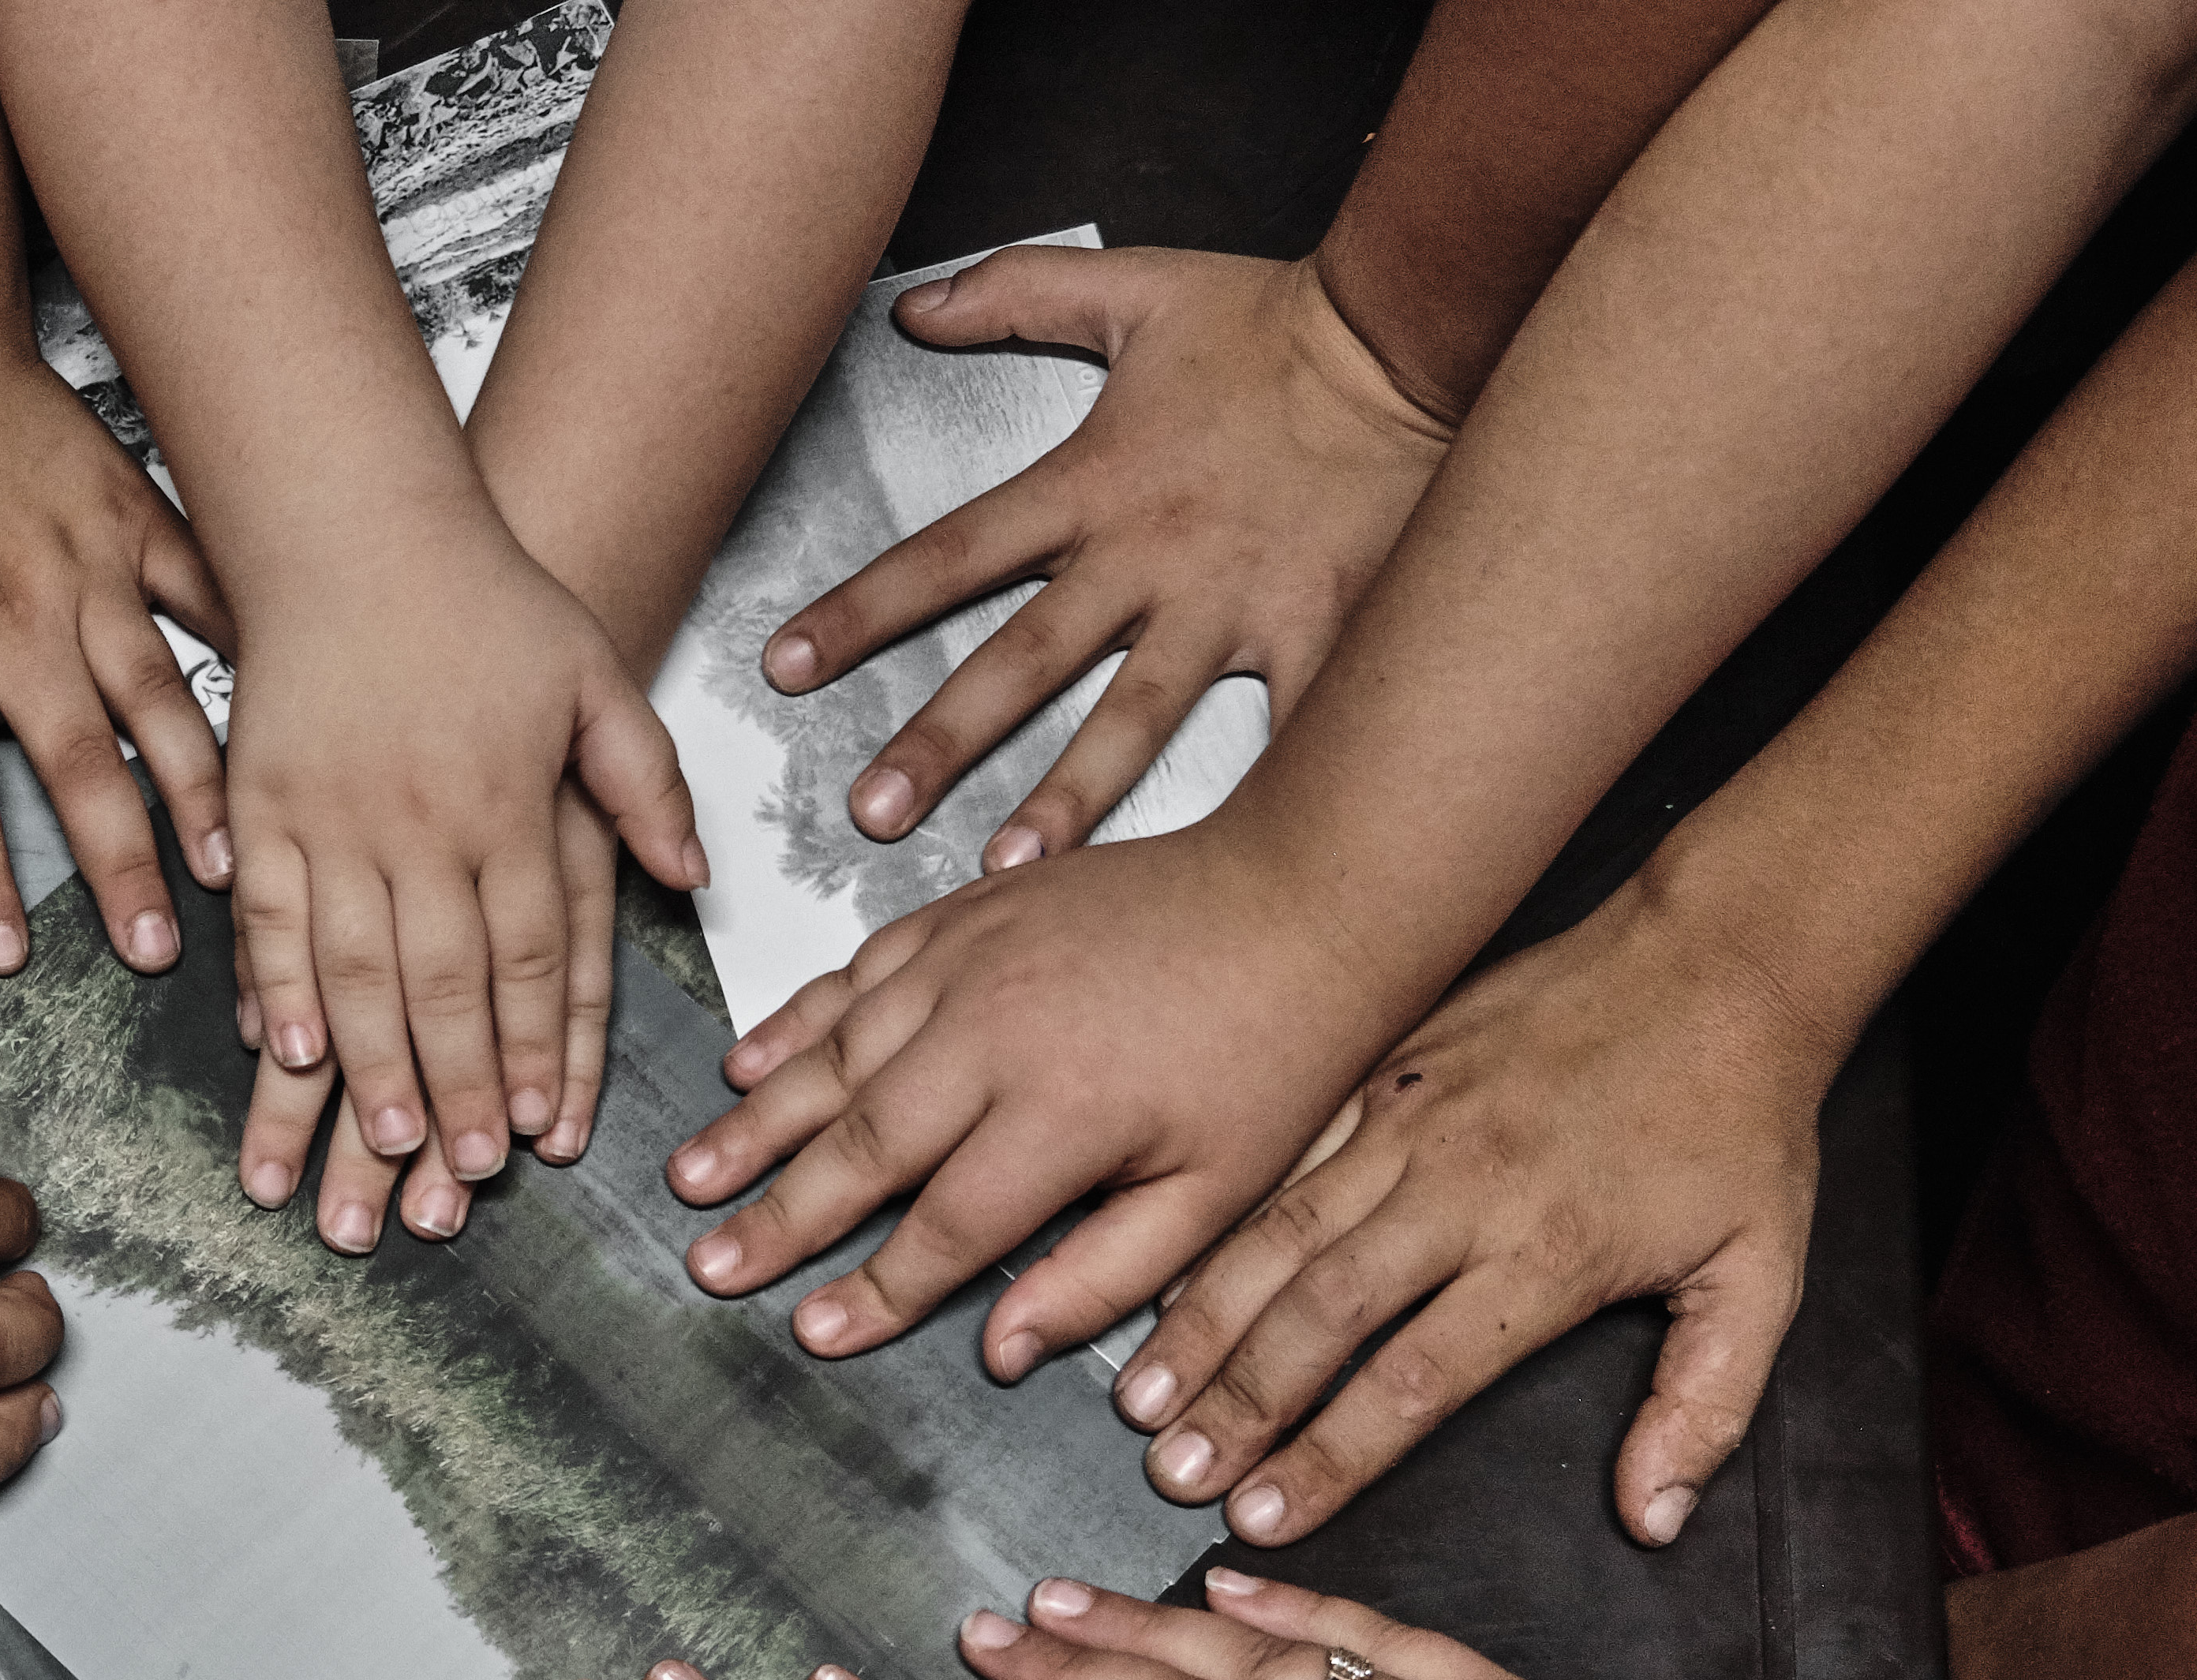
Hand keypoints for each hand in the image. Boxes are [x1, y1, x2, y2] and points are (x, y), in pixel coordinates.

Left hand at [0, 344, 237, 981]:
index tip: (6, 957)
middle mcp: (13, 618)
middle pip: (76, 762)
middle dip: (120, 864)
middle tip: (158, 953)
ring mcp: (86, 571)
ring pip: (156, 697)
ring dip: (197, 789)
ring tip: (232, 868)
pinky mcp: (135, 523)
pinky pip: (202, 596)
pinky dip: (244, 654)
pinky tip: (287, 722)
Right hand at [222, 518, 704, 1249]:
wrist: (358, 523)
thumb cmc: (486, 603)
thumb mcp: (596, 678)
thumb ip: (647, 781)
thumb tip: (692, 875)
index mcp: (508, 802)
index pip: (529, 954)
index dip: (532, 1052)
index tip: (535, 1133)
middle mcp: (420, 821)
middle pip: (441, 984)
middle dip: (452, 1091)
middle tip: (457, 1180)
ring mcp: (331, 816)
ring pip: (350, 969)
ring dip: (363, 1069)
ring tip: (373, 1152)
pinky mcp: (259, 804)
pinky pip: (263, 917)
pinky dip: (273, 991)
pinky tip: (284, 1055)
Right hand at [671, 826, 1387, 1378]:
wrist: (1305, 893)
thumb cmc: (1276, 1052)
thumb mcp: (1217, 1192)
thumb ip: (1106, 1276)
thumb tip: (1006, 1352)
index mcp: (1061, 1117)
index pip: (942, 1228)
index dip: (873, 1290)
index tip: (810, 1334)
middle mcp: (994, 1037)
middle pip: (860, 1146)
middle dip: (775, 1215)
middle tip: (703, 1267)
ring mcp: (970, 964)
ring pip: (834, 1057)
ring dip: (756, 1124)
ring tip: (689, 1177)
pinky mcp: (967, 913)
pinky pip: (855, 974)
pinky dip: (794, 1022)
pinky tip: (747, 1065)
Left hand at [767, 247, 1448, 873]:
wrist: (1410, 340)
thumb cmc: (1277, 321)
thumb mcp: (1136, 289)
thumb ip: (1016, 292)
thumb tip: (916, 306)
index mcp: (1094, 484)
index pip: (949, 555)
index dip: (861, 612)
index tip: (786, 670)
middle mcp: (1147, 557)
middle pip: (1020, 660)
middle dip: (939, 739)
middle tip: (868, 814)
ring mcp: (1228, 604)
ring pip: (1131, 718)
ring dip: (1068, 798)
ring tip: (1007, 869)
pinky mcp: (1311, 632)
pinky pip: (1278, 731)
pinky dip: (1250, 797)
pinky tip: (1208, 873)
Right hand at [1109, 873, 1842, 1550]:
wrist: (1718, 956)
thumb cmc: (1739, 1122)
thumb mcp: (1762, 1276)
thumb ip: (1706, 1408)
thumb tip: (1653, 1521)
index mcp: (1549, 1249)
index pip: (1415, 1379)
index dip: (1330, 1458)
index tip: (1262, 1517)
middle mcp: (1463, 1188)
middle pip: (1323, 1313)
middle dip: (1238, 1403)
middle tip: (1169, 1475)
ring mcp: (1411, 1122)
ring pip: (1280, 1235)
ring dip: (1204, 1323)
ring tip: (1143, 1396)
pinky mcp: (1386, 1072)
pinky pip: (1285, 1162)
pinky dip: (1220, 1226)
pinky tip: (1165, 1280)